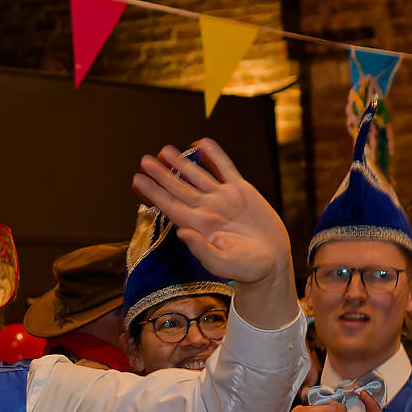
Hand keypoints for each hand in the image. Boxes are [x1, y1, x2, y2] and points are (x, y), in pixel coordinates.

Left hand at [133, 140, 295, 327]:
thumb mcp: (223, 264)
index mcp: (199, 226)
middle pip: (179, 188)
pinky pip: (225, 169)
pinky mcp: (242, 191)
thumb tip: (181, 233)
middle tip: (144, 160)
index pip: (171, 206)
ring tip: (165, 150)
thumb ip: (201, 250)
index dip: (154, 192)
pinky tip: (202, 143)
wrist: (273, 262)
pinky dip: (215, 155)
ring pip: (198, 175)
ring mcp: (223, 198)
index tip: (137, 180)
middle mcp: (207, 209)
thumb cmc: (247, 268)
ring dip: (182, 162)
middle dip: (161, 174)